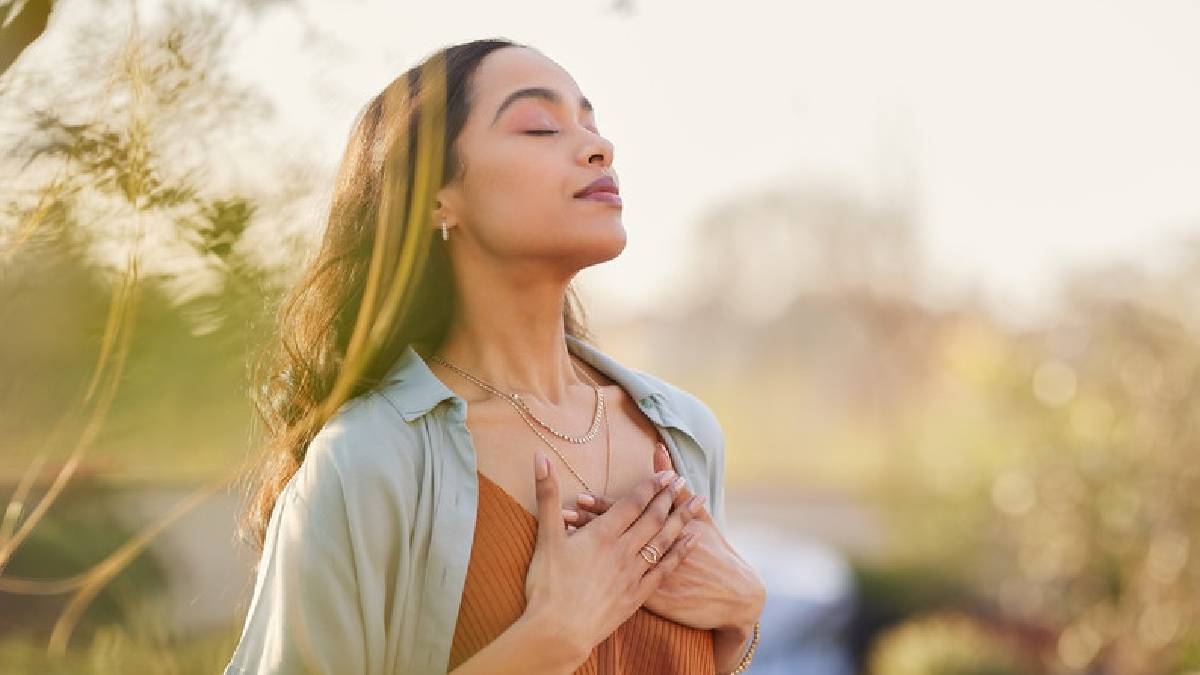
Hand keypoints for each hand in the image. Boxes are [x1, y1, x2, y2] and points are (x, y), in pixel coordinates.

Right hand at [523, 450, 701, 662]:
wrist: (558, 632)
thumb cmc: (548, 585)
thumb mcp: (545, 537)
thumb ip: (547, 495)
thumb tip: (540, 457)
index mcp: (602, 534)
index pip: (632, 503)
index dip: (650, 486)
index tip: (666, 473)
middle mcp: (623, 550)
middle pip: (653, 518)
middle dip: (669, 497)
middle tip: (683, 480)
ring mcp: (633, 573)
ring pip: (664, 540)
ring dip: (682, 518)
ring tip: (698, 502)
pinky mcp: (637, 595)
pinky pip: (665, 569)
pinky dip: (681, 552)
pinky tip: (692, 541)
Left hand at [564, 444, 765, 637]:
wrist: (732, 596)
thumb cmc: (715, 553)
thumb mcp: (699, 518)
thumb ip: (675, 488)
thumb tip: (659, 450)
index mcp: (663, 530)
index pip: (628, 514)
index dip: (603, 506)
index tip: (580, 496)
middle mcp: (653, 553)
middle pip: (615, 536)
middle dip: (588, 525)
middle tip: (563, 514)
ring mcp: (649, 578)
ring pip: (610, 561)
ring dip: (587, 550)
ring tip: (564, 539)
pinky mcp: (648, 600)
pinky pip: (616, 587)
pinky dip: (597, 577)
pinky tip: (577, 573)